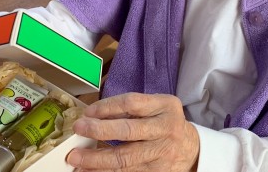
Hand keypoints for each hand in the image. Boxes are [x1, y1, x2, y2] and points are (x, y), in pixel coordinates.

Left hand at [67, 93, 198, 171]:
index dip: (107, 107)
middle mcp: (166, 129)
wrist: (191, 149)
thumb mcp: (158, 106)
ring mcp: (162, 154)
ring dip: (97, 159)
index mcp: (166, 106)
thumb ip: (133, 107)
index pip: (131, 103)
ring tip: (77, 158)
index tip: (88, 112)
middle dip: (99, 131)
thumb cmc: (166, 122)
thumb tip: (94, 115)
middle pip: (128, 131)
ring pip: (125, 159)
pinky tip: (91, 171)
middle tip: (78, 130)